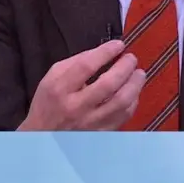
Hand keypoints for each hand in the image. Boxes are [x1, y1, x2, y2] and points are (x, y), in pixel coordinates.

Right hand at [18, 40, 146, 130]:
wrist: (44, 137)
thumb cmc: (49, 103)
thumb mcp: (52, 78)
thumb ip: (76, 62)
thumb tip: (102, 52)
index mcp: (60, 90)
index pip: (85, 66)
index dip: (105, 52)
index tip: (118, 45)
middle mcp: (76, 107)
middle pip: (108, 84)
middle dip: (125, 67)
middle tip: (131, 58)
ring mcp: (90, 123)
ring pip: (121, 102)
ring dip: (135, 84)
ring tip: (138, 73)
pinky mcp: (101, 133)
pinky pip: (124, 115)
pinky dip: (133, 101)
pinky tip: (133, 92)